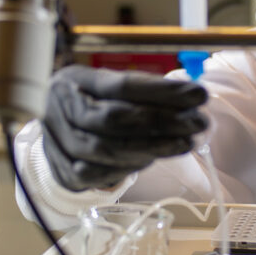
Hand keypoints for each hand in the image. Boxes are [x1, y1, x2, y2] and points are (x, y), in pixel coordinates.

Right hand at [41, 65, 208, 191]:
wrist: (56, 133)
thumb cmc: (93, 105)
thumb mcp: (110, 88)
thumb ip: (145, 92)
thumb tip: (193, 97)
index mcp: (75, 80)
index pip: (122, 85)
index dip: (163, 92)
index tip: (199, 95)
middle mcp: (60, 109)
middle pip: (115, 118)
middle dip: (163, 122)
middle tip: (199, 123)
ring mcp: (58, 142)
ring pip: (108, 149)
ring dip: (153, 148)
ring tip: (184, 143)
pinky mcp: (63, 172)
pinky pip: (100, 174)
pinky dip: (129, 167)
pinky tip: (154, 159)